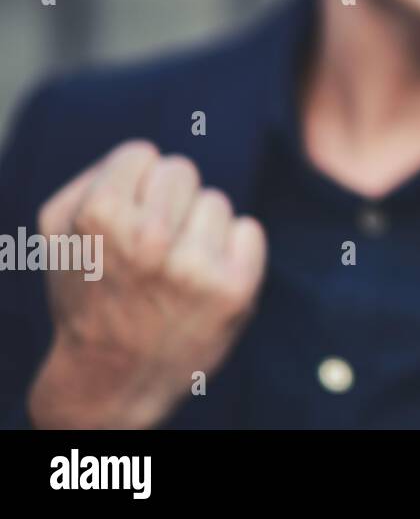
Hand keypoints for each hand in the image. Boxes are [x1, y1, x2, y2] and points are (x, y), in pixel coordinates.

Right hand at [27, 141, 266, 427]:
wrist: (115, 374)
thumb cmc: (89, 292)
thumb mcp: (62, 235)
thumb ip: (94, 179)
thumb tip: (146, 155)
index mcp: (100, 218)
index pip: (142, 154)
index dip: (132, 185)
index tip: (124, 219)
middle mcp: (148, 239)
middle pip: (182, 171)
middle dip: (168, 202)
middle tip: (150, 247)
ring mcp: (194, 265)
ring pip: (216, 202)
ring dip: (199, 229)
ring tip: (174, 269)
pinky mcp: (235, 288)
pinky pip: (249, 231)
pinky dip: (233, 251)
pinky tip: (206, 280)